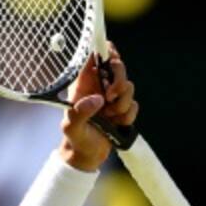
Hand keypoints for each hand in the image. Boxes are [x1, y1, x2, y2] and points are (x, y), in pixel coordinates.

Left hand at [59, 42, 138, 171]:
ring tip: (109, 116)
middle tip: (111, 96)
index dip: (105, 50)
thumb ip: (79, 112)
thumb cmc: (74, 138)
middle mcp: (99, 86)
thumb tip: (97, 99)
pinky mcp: (123, 108)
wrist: (87, 156)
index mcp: (84, 83)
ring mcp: (113, 97)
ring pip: (129, 87)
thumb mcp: (71, 127)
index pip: (95, 55)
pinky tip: (115, 124)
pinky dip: (127, 116)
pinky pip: (134, 105)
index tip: (110, 58)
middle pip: (118, 66)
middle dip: (119, 81)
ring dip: (122, 104)